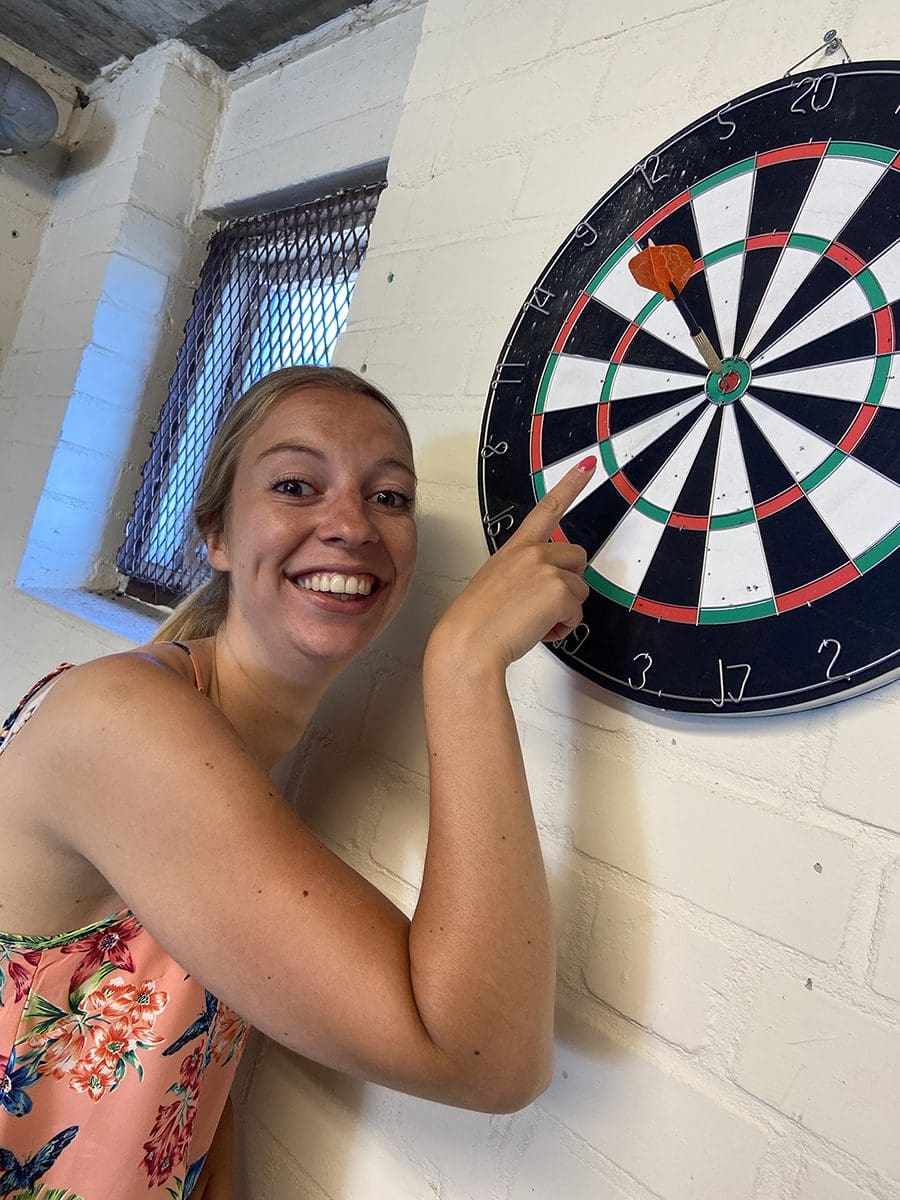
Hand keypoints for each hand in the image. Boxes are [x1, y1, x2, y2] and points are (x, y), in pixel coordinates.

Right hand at [430, 458, 594, 671]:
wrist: (469, 643)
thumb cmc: (475, 621)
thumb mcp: (496, 584)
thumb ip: (523, 576)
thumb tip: (542, 591)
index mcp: (515, 549)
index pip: (547, 509)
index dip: (570, 485)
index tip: (587, 466)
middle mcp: (532, 553)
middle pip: (577, 557)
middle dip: (570, 581)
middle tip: (546, 604)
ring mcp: (546, 570)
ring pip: (580, 588)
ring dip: (565, 609)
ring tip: (535, 622)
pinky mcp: (559, 592)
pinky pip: (578, 612)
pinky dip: (565, 626)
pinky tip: (540, 631)